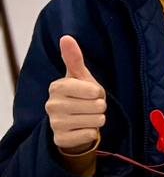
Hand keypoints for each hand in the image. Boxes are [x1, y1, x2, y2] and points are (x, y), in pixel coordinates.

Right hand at [47, 35, 105, 155]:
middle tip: (89, 106)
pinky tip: (82, 129)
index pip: (93, 90)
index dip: (98, 92)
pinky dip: (92, 132)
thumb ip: (74, 58)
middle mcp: (51, 105)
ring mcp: (54, 123)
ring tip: (87, 116)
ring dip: (98, 119)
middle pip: (98, 106)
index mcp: (57, 87)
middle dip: (100, 107)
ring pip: (96, 121)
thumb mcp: (79, 76)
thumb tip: (66, 37)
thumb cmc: (80, 95)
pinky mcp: (60, 140)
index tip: (90, 93)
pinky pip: (90, 135)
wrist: (72, 124)